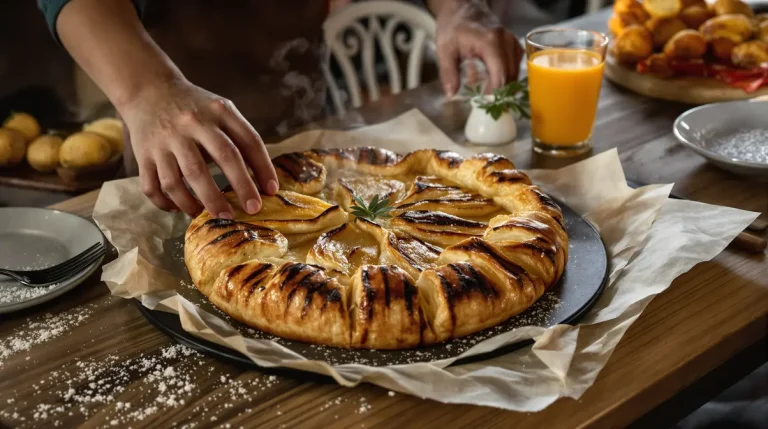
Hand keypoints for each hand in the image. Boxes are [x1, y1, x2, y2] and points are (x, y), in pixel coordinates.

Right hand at [119, 78, 278, 218]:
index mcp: (217, 112)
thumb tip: (263, 181)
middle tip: (251, 210)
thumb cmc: (194, 108)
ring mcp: (164, 140)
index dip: (263, 167)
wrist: (148, 89)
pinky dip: (167, 203)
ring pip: (180, 180)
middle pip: (220, 157)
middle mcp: (191, 124)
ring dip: (199, 203)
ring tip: (215, 215)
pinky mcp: (143, 154)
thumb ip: (240, 137)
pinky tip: (180, 209)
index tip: (271, 191)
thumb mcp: (220, 110)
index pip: (248, 140)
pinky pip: (153, 186)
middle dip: (240, 187)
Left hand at [434, 0, 523, 95]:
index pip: (500, 74)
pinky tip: (492, 81)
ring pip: (514, 73)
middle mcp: (506, 41)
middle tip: (485, 103)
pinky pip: (515, 67)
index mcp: (490, 42)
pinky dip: (506, 77)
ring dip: (503, 86)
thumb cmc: (453, 27)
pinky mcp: (513, 45)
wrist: (462, 9)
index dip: (494, 92)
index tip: (484, 103)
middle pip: (510, 76)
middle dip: (499, 92)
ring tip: (486, 92)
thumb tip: (451, 93)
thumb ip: (448, 72)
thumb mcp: (445, 50)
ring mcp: (512, 42)